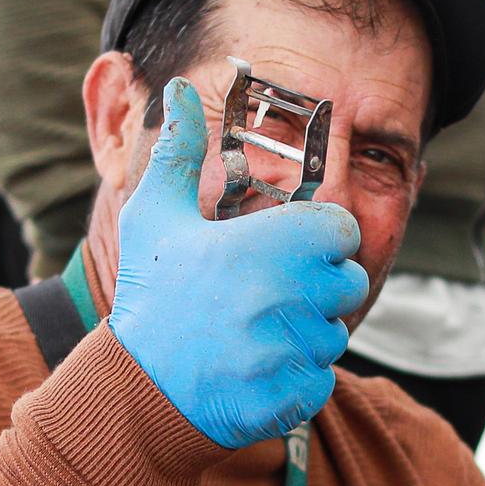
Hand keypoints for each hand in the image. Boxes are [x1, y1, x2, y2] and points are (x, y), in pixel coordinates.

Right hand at [108, 78, 367, 448]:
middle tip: (263, 296)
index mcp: (273, 244)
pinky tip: (251, 370)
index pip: (342, 231)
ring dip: (302, 336)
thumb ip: (177, 150)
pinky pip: (320, 380)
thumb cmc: (152, 295)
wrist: (136, 388)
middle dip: (316, 289)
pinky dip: (293, 379)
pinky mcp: (294, 396)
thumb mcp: (155, 216)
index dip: (318, 240)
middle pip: (348, 284)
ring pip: (333, 335)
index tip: (284, 251)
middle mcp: (292, 295)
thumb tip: (178, 89)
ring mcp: (294, 350)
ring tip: (249, 334)